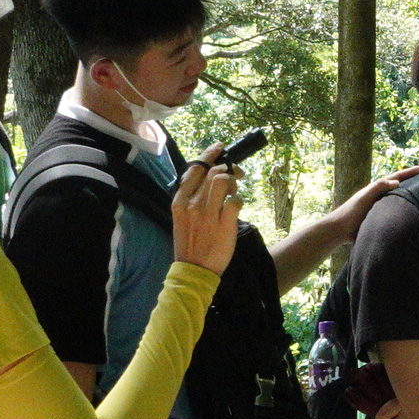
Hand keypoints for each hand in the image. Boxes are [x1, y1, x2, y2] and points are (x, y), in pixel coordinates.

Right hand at [170, 156, 243, 275]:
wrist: (194, 270)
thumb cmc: (190, 243)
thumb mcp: (182, 218)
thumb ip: (192, 197)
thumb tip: (209, 177)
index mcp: (179, 201)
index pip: (194, 168)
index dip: (209, 154)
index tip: (219, 148)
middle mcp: (192, 205)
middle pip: (213, 172)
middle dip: (229, 168)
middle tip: (237, 173)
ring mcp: (208, 214)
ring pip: (223, 181)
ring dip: (233, 182)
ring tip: (234, 190)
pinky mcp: (224, 224)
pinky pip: (236, 201)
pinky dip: (239, 200)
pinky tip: (236, 206)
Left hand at [327, 166, 418, 240]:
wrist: (341, 229)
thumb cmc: (351, 212)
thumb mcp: (364, 196)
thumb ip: (378, 187)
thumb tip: (397, 182)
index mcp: (378, 187)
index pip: (399, 176)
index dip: (413, 171)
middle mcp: (382, 195)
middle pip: (402, 185)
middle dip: (416, 181)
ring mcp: (382, 205)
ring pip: (401, 197)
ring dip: (413, 194)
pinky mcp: (381, 216)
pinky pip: (398, 210)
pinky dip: (407, 208)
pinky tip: (415, 213)